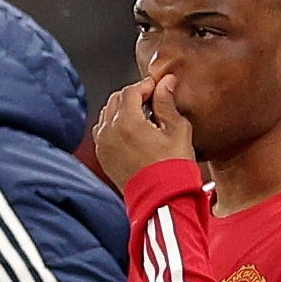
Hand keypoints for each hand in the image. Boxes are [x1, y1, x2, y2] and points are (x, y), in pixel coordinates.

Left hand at [91, 73, 195, 188]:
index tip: (158, 87)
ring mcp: (103, 146)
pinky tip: (131, 129)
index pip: (130, 91)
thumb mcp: (177, 130)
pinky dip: (114, 124)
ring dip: (122, 109)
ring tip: (142, 114)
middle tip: (151, 98)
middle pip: (115, 100)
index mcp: (127, 123)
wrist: (161, 198)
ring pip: (107, 114)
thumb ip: (167, 103)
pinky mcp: (103, 157)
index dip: (145, 85)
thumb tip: (165, 83)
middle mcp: (109, 133)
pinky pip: (103, 131)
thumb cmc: (172, 168)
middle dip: (133, 95)